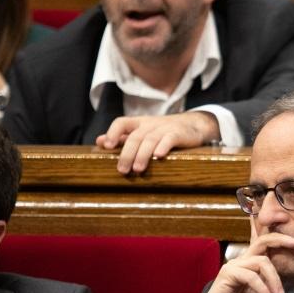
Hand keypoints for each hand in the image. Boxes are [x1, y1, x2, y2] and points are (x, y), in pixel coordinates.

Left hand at [95, 112, 219, 174]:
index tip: (108, 146)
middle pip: (135, 137)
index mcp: (139, 123)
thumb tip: (100, 141)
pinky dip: (163, 147)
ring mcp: (165, 128)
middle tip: (122, 170)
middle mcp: (150, 124)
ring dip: (142, 155)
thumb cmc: (163, 131)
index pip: (121, 122)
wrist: (193, 125)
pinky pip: (169, 139)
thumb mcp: (142, 132)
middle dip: (127, 153)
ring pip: (150, 140)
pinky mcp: (179, 133)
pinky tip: (159, 156)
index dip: (113, 132)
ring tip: (138, 169)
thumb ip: (123, 137)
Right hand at [188, 228, 293, 292]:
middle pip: (263, 241)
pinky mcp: (228, 273)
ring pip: (261, 261)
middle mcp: (243, 260)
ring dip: (274, 279)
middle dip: (281, 240)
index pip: (265, 243)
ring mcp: (234, 265)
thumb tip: (292, 271)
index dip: (280, 237)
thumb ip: (273, 280)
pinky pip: (251, 276)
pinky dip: (263, 288)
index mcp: (252, 263)